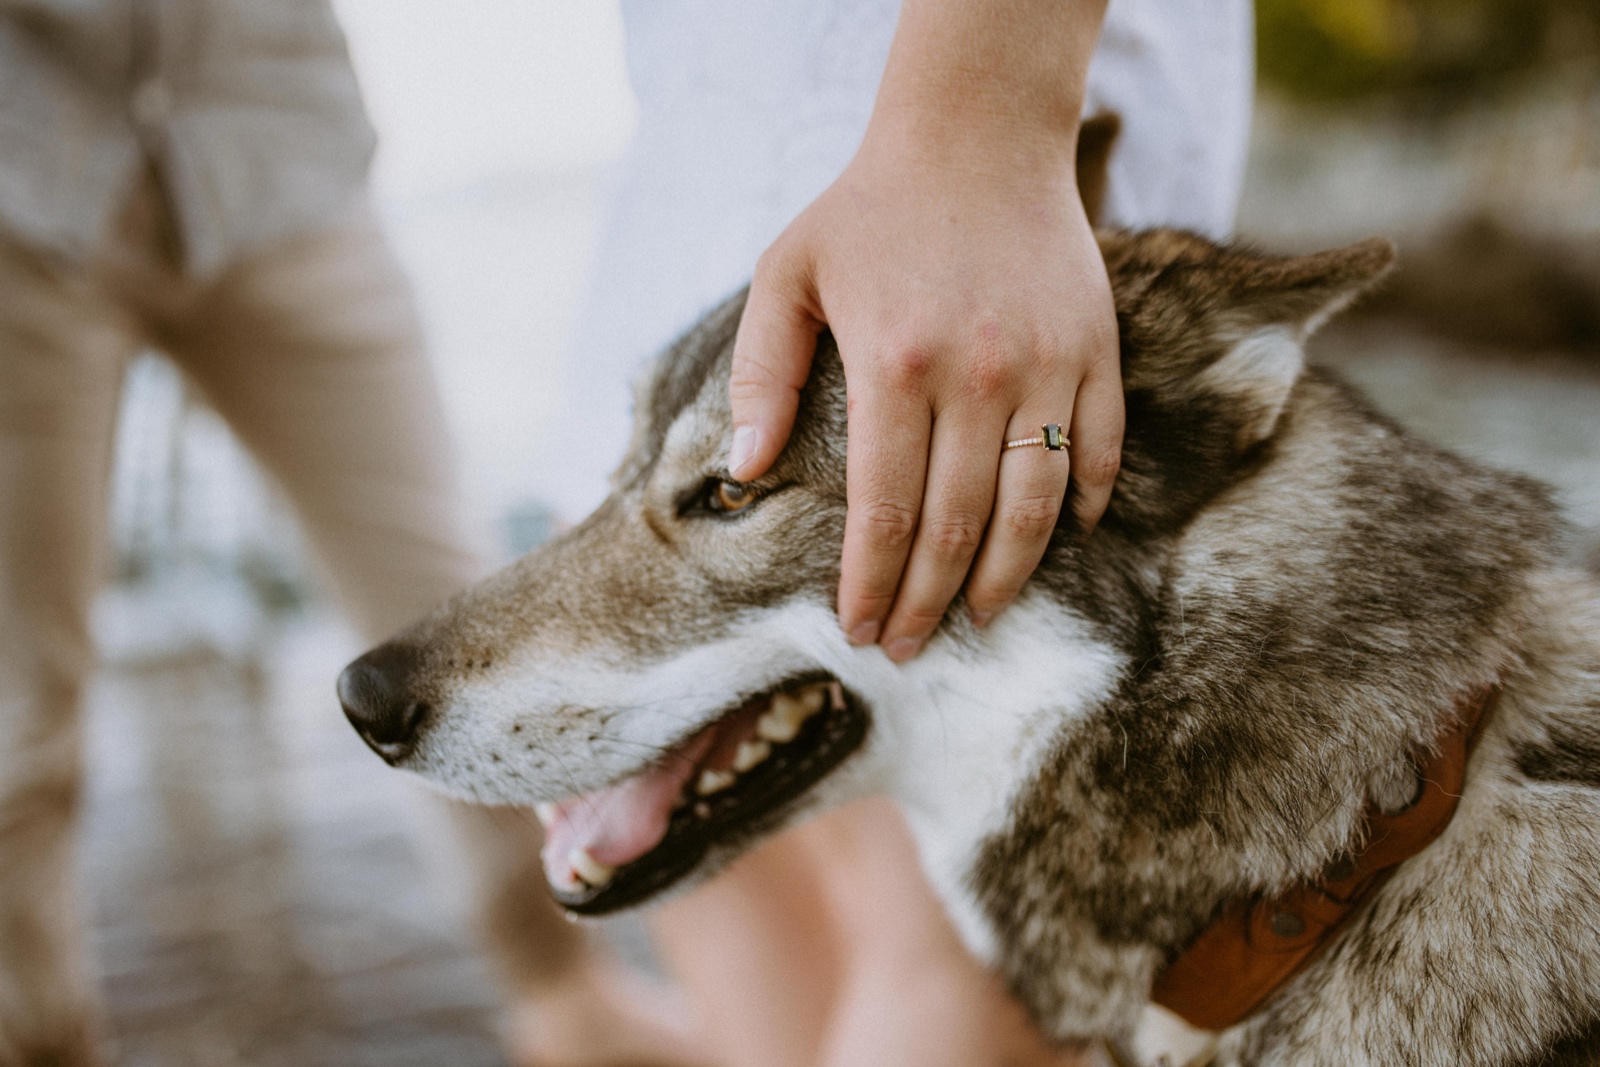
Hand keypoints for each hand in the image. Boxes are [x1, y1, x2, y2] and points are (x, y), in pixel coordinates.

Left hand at [727, 0, 1118, 660]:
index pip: (885, 511)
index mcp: (893, 364)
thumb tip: (744, 473)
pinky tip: (1055, 543)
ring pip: (1033, 508)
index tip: (859, 631)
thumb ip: (763, 374)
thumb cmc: (868, 210)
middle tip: (908, 648)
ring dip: (1004, 579)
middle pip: (956, 527)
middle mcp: (976, 375)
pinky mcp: (1094, 349)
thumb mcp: (786, 274)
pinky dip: (1079, 507)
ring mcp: (1046, 364)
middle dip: (928, 603)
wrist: (976, 133)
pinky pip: (1095, 451)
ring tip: (977, 620)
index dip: (872, 584)